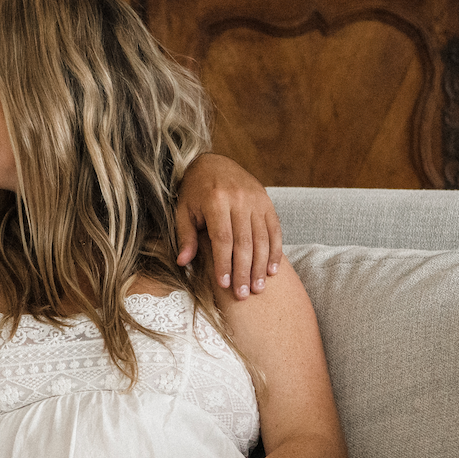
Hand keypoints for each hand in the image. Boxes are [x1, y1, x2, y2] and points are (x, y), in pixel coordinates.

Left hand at [174, 153, 282, 300]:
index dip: (224, 263)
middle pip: (244, 242)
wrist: (213, 162)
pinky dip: (275, 251)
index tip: (223, 284)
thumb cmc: (194, 191)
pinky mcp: (267, 201)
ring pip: (262, 238)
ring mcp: (256, 200)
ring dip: (261, 266)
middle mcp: (239, 199)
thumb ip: (185, 236)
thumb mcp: (183, 210)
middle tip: (243, 294)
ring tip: (258, 288)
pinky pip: (274, 229)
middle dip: (244, 271)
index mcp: (215, 200)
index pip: (222, 238)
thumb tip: (183, 262)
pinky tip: (272, 270)